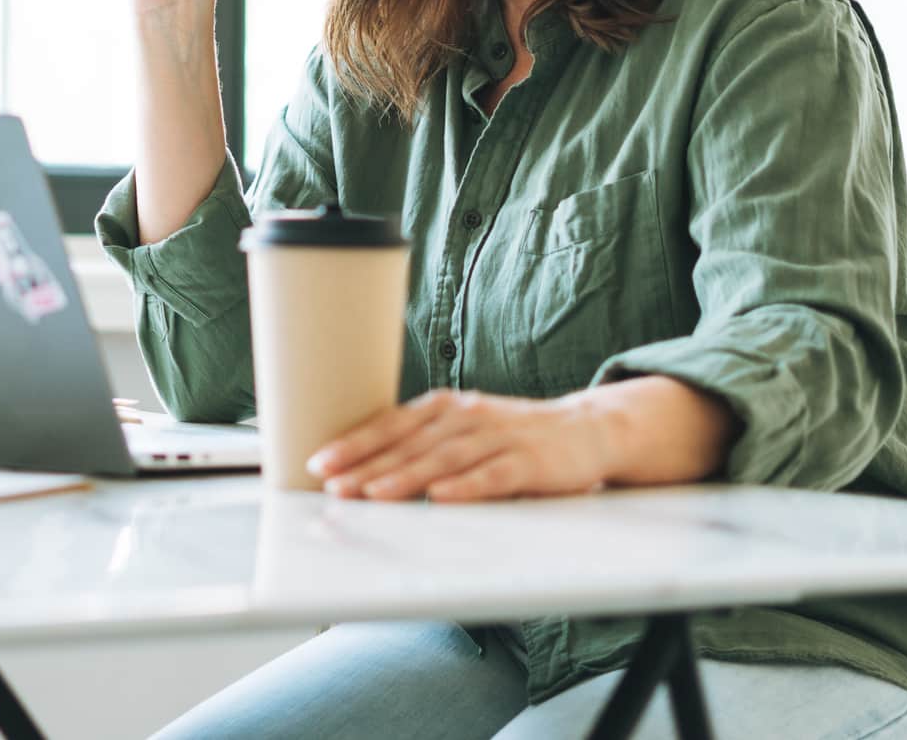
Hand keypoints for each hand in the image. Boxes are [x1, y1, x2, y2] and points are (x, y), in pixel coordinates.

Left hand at [306, 389, 612, 502]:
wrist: (586, 429)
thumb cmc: (511, 437)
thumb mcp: (463, 431)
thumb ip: (423, 445)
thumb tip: (364, 473)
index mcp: (444, 408)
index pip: (391, 424)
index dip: (355, 443)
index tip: (320, 462)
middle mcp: (466, 416)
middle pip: (410, 442)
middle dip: (368, 464)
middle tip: (333, 484)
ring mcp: (499, 436)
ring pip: (444, 457)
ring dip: (406, 476)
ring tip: (373, 494)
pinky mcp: (529, 461)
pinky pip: (494, 475)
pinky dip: (467, 486)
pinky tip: (442, 498)